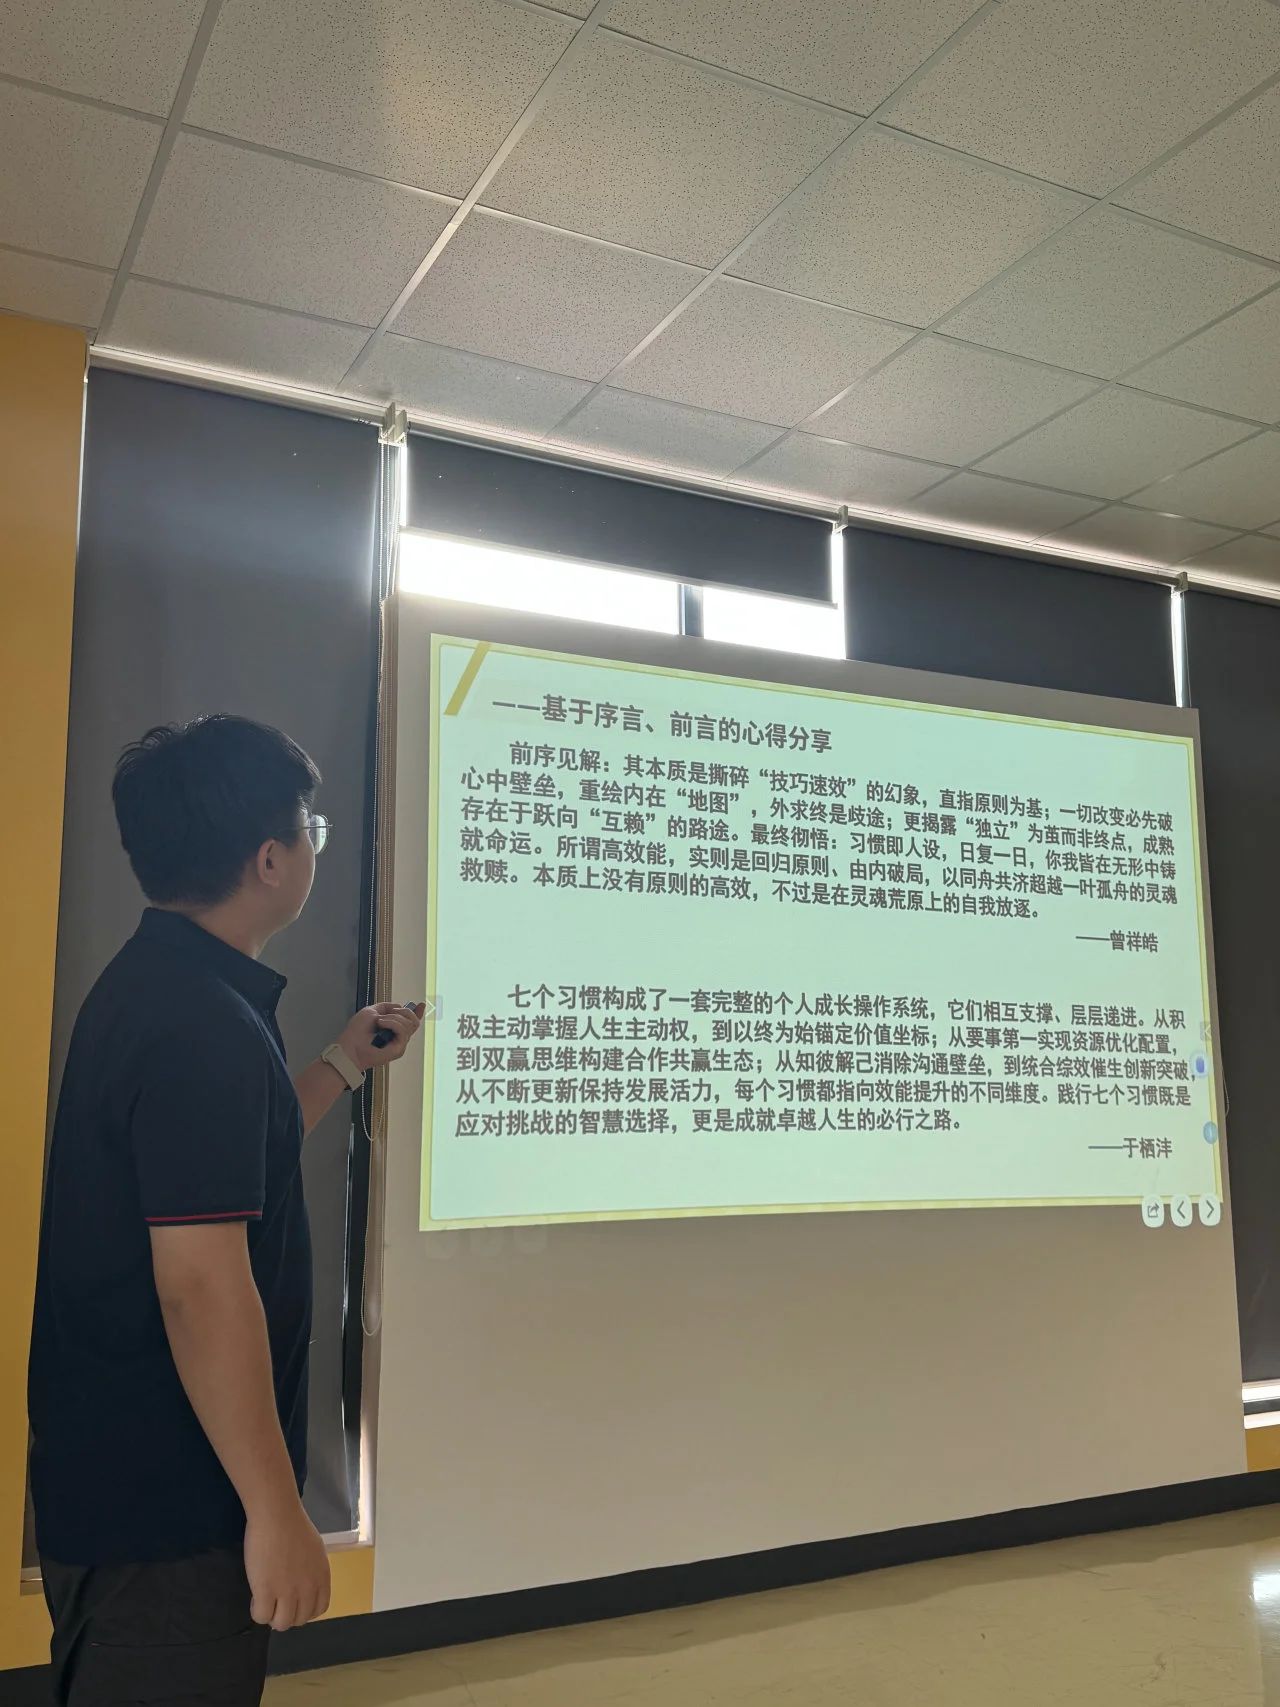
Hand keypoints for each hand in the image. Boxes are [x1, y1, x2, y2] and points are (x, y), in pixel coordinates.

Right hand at [244, 1499, 330, 1630]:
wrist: (277, 1514)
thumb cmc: (294, 1525)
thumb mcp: (314, 1551)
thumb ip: (311, 1572)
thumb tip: (302, 1587)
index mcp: (322, 1577)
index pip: (319, 1609)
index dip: (305, 1610)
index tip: (294, 1603)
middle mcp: (308, 1588)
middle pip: (299, 1619)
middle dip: (287, 1614)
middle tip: (276, 1602)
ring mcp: (287, 1592)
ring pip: (281, 1624)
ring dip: (272, 1616)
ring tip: (265, 1601)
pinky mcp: (265, 1591)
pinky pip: (261, 1617)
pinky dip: (257, 1611)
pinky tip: (255, 1597)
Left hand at [338, 1002, 425, 1072]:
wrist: (350, 1046)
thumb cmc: (356, 1031)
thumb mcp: (371, 1011)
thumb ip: (386, 1007)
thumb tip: (399, 1006)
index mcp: (392, 1028)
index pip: (410, 1021)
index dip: (417, 1012)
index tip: (421, 1004)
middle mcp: (398, 1036)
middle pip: (414, 1021)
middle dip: (405, 1011)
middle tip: (390, 1013)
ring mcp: (399, 1043)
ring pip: (409, 1024)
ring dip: (393, 1018)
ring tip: (379, 1022)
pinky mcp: (399, 1049)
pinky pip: (403, 1032)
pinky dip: (392, 1024)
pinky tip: (381, 1024)